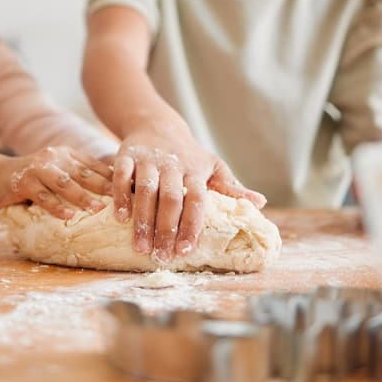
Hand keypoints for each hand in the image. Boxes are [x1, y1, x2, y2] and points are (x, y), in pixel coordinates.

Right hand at [0, 146, 112, 218]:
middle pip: (84, 173)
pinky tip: (68, 216)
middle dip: (104, 187)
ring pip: (65, 183)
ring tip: (98, 209)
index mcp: (68, 154)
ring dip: (83, 197)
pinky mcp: (24, 182)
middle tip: (122, 200)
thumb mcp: (58, 171)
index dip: (113, 177)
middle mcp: (55, 157)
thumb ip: (78, 177)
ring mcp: (39, 169)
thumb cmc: (34, 178)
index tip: (130, 190)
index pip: (95, 165)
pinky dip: (56, 206)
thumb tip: (113, 193)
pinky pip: (43, 196)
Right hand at [112, 125, 265, 260]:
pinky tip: (120, 217)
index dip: (191, 225)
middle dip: (166, 229)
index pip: (196, 200)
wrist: (157, 124)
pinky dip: (120, 196)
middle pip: (171, 199)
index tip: (185, 250)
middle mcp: (172, 165)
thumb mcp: (212, 166)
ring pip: (146, 190)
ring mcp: (149, 160)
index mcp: (195, 171)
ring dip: (143, 220)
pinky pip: (122, 176)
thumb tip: (261, 203)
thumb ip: (231, 187)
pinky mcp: (127, 155)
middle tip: (161, 257)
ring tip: (141, 247)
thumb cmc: (188, 154)